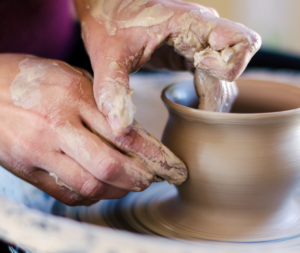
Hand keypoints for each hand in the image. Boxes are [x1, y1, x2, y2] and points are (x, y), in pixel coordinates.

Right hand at [0, 54, 186, 205]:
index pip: (126, 134)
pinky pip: (67, 193)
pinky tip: (102, 189)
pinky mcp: (28, 170)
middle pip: (110, 165)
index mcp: (75, 97)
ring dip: (118, 190)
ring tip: (130, 186)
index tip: (172, 167)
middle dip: (139, 178)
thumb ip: (103, 106)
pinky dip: (92, 196)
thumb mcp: (73, 79)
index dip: (154, 156)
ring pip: (90, 184)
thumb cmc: (32, 80)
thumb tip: (133, 135)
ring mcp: (41, 151)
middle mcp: (59, 126)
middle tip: (153, 180)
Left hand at [75, 0, 260, 135]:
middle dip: (218, 95)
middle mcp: (202, 30)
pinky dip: (208, 94)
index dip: (228, 65)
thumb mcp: (108, 59)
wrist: (107, 11)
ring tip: (191, 114)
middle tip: (195, 112)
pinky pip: (214, 76)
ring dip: (213, 97)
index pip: (240, 41)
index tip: (198, 69)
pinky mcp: (193, 53)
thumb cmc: (109, 26)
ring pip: (226, 75)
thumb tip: (120, 129)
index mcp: (188, 23)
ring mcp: (199, 42)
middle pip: (234, 67)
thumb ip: (113, 92)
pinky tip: (192, 106)